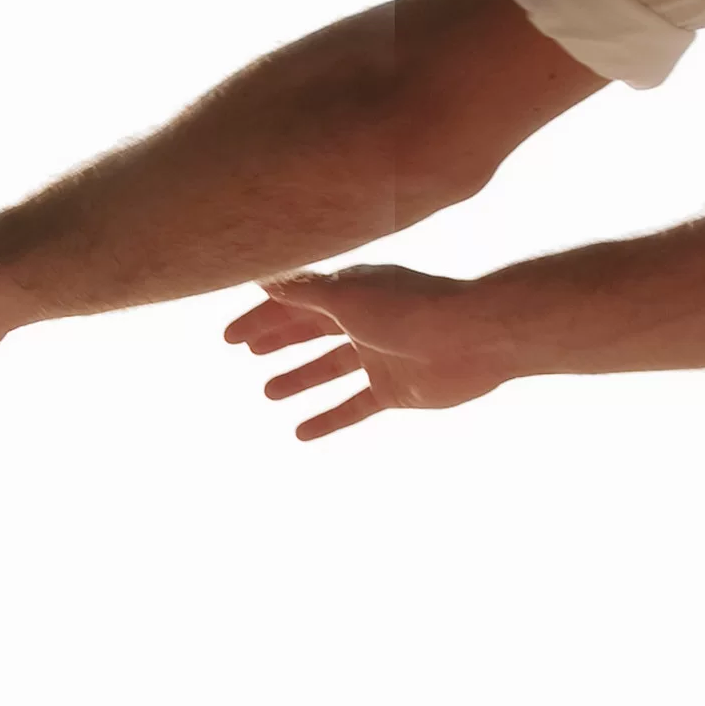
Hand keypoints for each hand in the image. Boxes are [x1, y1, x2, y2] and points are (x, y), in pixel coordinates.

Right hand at [224, 265, 523, 438]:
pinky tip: (301, 433)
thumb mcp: (346, 295)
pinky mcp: (396, 389)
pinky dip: (329, 418)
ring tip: (268, 393)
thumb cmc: (411, 308)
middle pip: (311, 331)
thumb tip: (260, 272)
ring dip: (300, 378)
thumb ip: (302, 289)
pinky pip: (355, 406)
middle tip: (244, 353)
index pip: (296, 303)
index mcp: (351, 291)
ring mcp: (380, 356)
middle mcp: (364, 320)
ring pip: (331, 368)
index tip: (230, 338)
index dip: (262, 318)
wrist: (474, 338)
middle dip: (277, 340)